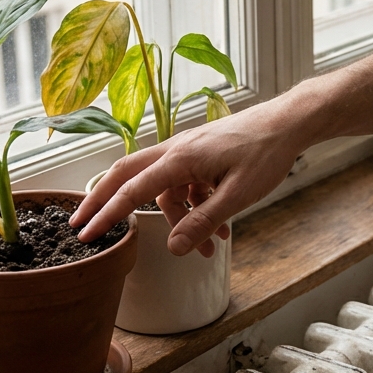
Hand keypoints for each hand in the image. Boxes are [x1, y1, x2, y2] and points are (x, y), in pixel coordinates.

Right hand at [70, 101, 305, 255]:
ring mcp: (188, 151)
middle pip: (127, 176)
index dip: (106, 215)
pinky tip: (221, 227)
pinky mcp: (202, 155)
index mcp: (179, 158)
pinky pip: (186, 185)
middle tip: (84, 226)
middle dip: (105, 203)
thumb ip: (203, 222)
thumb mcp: (237, 196)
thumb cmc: (265, 154)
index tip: (83, 235)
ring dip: (179, 219)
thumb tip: (174, 248)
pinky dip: (196, 208)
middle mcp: (176, 150)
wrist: (288, 124)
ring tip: (208, 248)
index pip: (131, 190)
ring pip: (165, 188)